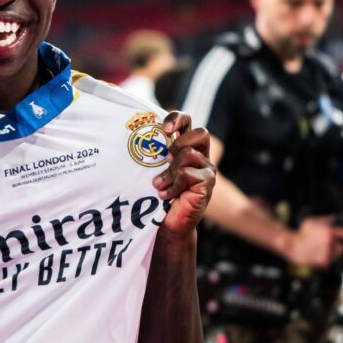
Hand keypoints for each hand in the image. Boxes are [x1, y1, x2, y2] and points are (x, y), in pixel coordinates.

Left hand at [151, 111, 214, 238]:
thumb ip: (154, 152)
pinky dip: (173, 184)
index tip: (163, 128)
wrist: (168, 224)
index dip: (177, 119)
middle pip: (200, 132)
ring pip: (189, 154)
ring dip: (170, 170)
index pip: (187, 122)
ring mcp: (207, 169)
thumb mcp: (154, 169)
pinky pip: (187, 174)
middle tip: (165, 158)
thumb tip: (135, 137)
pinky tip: (165, 194)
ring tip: (159, 184)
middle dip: (178, 142)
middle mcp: (201, 155)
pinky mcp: (207, 183)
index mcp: (188, 146)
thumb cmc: (159, 193)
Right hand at [283, 216, 342, 267]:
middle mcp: (331, 243)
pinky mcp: (324, 262)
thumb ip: (326, 220)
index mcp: (329, 232)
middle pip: (342, 246)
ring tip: (317, 249)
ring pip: (336, 255)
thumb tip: (335, 218)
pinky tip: (315, 254)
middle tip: (325, 243)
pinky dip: (325, 259)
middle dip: (337, 245)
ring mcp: (328, 254)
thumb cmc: (300, 232)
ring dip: (331, 252)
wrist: (291, 245)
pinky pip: (329, 261)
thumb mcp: (312, 221)